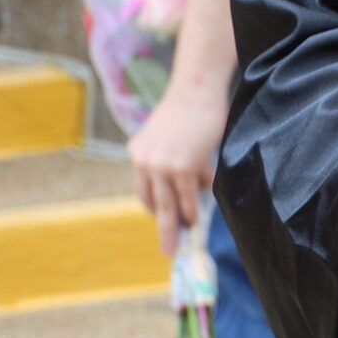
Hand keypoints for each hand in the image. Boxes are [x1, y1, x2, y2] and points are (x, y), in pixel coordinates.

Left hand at [128, 81, 229, 254]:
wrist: (196, 90)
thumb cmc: (189, 108)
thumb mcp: (168, 135)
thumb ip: (170, 157)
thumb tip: (188, 182)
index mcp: (137, 153)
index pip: (144, 189)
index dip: (155, 207)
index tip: (164, 218)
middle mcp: (145, 162)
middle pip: (154, 204)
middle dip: (163, 228)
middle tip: (167, 248)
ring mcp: (162, 165)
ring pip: (171, 203)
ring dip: (180, 222)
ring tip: (187, 235)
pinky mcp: (183, 165)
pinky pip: (190, 194)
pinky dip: (195, 206)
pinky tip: (199, 216)